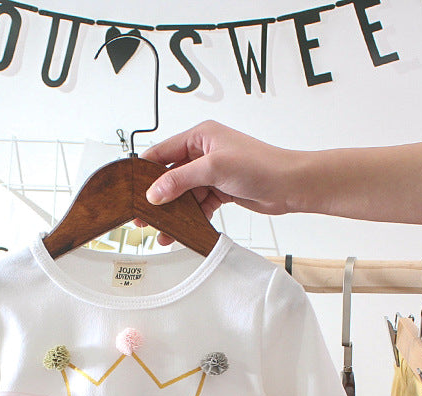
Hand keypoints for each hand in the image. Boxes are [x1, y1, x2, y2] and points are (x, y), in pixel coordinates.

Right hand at [133, 120, 303, 244]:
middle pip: (171, 176)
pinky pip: (198, 205)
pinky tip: (182, 232)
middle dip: (157, 198)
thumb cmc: (261, 165)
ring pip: (184, 194)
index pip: (162, 152)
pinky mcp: (220, 190)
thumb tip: (154, 192)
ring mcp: (212, 172)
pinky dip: (190, 218)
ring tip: (162, 232)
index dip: (144, 172)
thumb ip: (181, 180)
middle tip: (142, 217)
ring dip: (174, 213)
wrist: (290, 185)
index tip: (130, 190)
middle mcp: (204, 152)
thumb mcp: (214, 169)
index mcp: (200, 136)